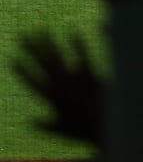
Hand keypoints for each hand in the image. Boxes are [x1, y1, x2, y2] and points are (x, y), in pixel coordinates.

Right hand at [12, 31, 104, 145]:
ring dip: (50, 43)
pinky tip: (74, 32)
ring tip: (42, 30)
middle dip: (31, 49)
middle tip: (22, 36)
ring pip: (59, 57)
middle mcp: (62, 87)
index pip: (32, 81)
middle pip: (43, 64)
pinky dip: (79, 44)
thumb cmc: (87, 131)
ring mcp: (77, 80)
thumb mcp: (63, 130)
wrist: (112, 129)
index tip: (11, 59)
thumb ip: (46, 126)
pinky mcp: (93, 76)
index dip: (22, 70)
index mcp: (53, 99)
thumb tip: (30, 122)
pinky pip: (85, 56)